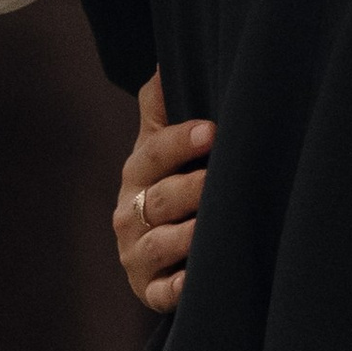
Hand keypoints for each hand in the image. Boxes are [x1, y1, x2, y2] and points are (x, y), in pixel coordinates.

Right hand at [113, 70, 208, 310]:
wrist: (157, 249)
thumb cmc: (168, 182)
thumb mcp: (158, 143)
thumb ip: (159, 105)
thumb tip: (164, 60)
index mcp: (138, 172)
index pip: (155, 152)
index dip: (180, 141)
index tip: (211, 130)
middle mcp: (131, 213)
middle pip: (160, 199)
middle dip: (191, 189)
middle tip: (220, 180)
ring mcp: (138, 254)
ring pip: (160, 244)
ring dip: (186, 236)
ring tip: (212, 229)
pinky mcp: (150, 290)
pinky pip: (163, 291)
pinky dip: (178, 287)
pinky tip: (195, 279)